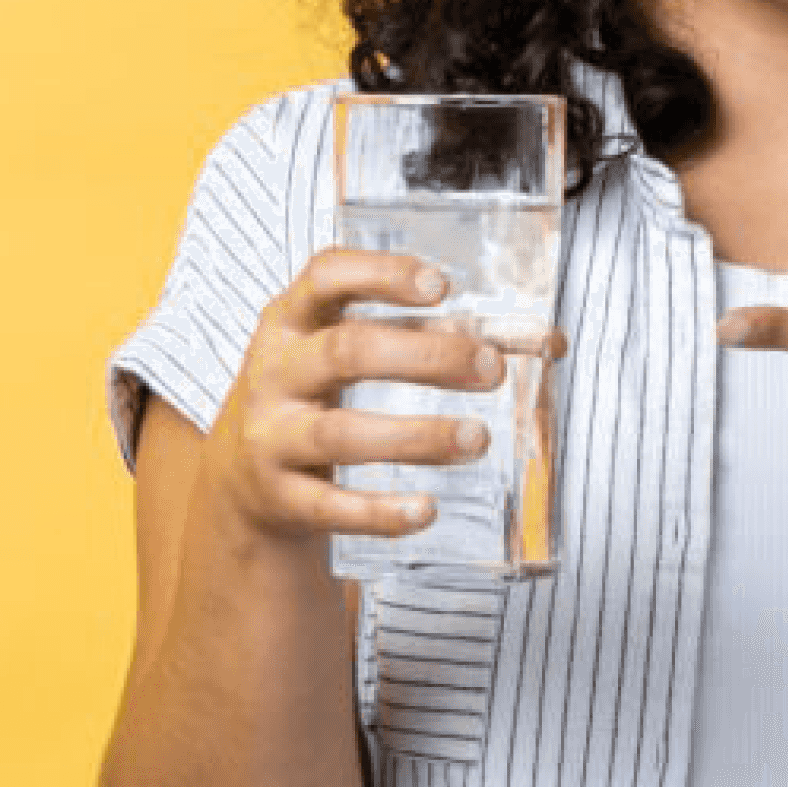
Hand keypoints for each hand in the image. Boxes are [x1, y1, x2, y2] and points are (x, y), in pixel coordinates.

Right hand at [206, 250, 564, 548]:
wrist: (240, 476)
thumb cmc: (320, 395)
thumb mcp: (356, 353)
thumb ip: (440, 338)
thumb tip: (547, 340)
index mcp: (294, 320)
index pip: (325, 276)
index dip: (382, 276)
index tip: (441, 285)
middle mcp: (275, 372)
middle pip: (347, 353)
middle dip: (425, 358)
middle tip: (491, 369)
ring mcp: (271, 436)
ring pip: (340, 434)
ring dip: (416, 437)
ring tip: (477, 438)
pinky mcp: (279, 497)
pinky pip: (329, 506)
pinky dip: (380, 511)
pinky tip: (426, 510)